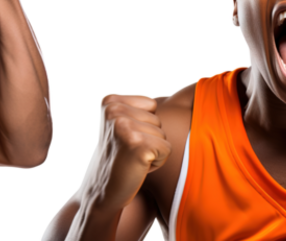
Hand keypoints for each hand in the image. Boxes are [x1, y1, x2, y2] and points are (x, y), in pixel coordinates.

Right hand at [87, 94, 170, 212]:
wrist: (102, 191)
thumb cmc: (119, 158)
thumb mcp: (122, 123)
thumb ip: (138, 108)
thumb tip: (183, 94)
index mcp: (109, 101)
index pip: (151, 104)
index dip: (145, 125)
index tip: (126, 139)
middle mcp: (114, 110)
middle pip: (158, 120)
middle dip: (150, 139)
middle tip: (129, 152)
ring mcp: (124, 127)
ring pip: (163, 135)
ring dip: (153, 151)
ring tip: (132, 159)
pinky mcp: (137, 146)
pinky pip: (166, 150)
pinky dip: (157, 163)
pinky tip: (137, 168)